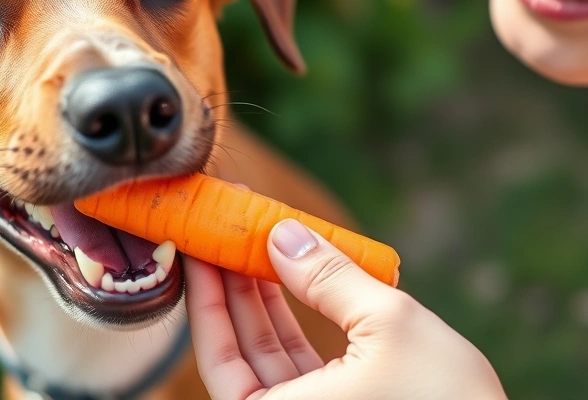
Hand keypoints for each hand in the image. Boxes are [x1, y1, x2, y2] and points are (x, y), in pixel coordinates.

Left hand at [184, 219, 505, 399]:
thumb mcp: (389, 324)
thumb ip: (329, 276)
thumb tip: (282, 234)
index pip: (216, 352)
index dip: (204, 291)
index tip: (199, 241)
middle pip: (237, 347)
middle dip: (230, 282)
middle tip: (226, 226)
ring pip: (267, 352)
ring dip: (260, 293)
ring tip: (255, 236)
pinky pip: (297, 361)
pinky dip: (291, 316)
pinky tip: (288, 270)